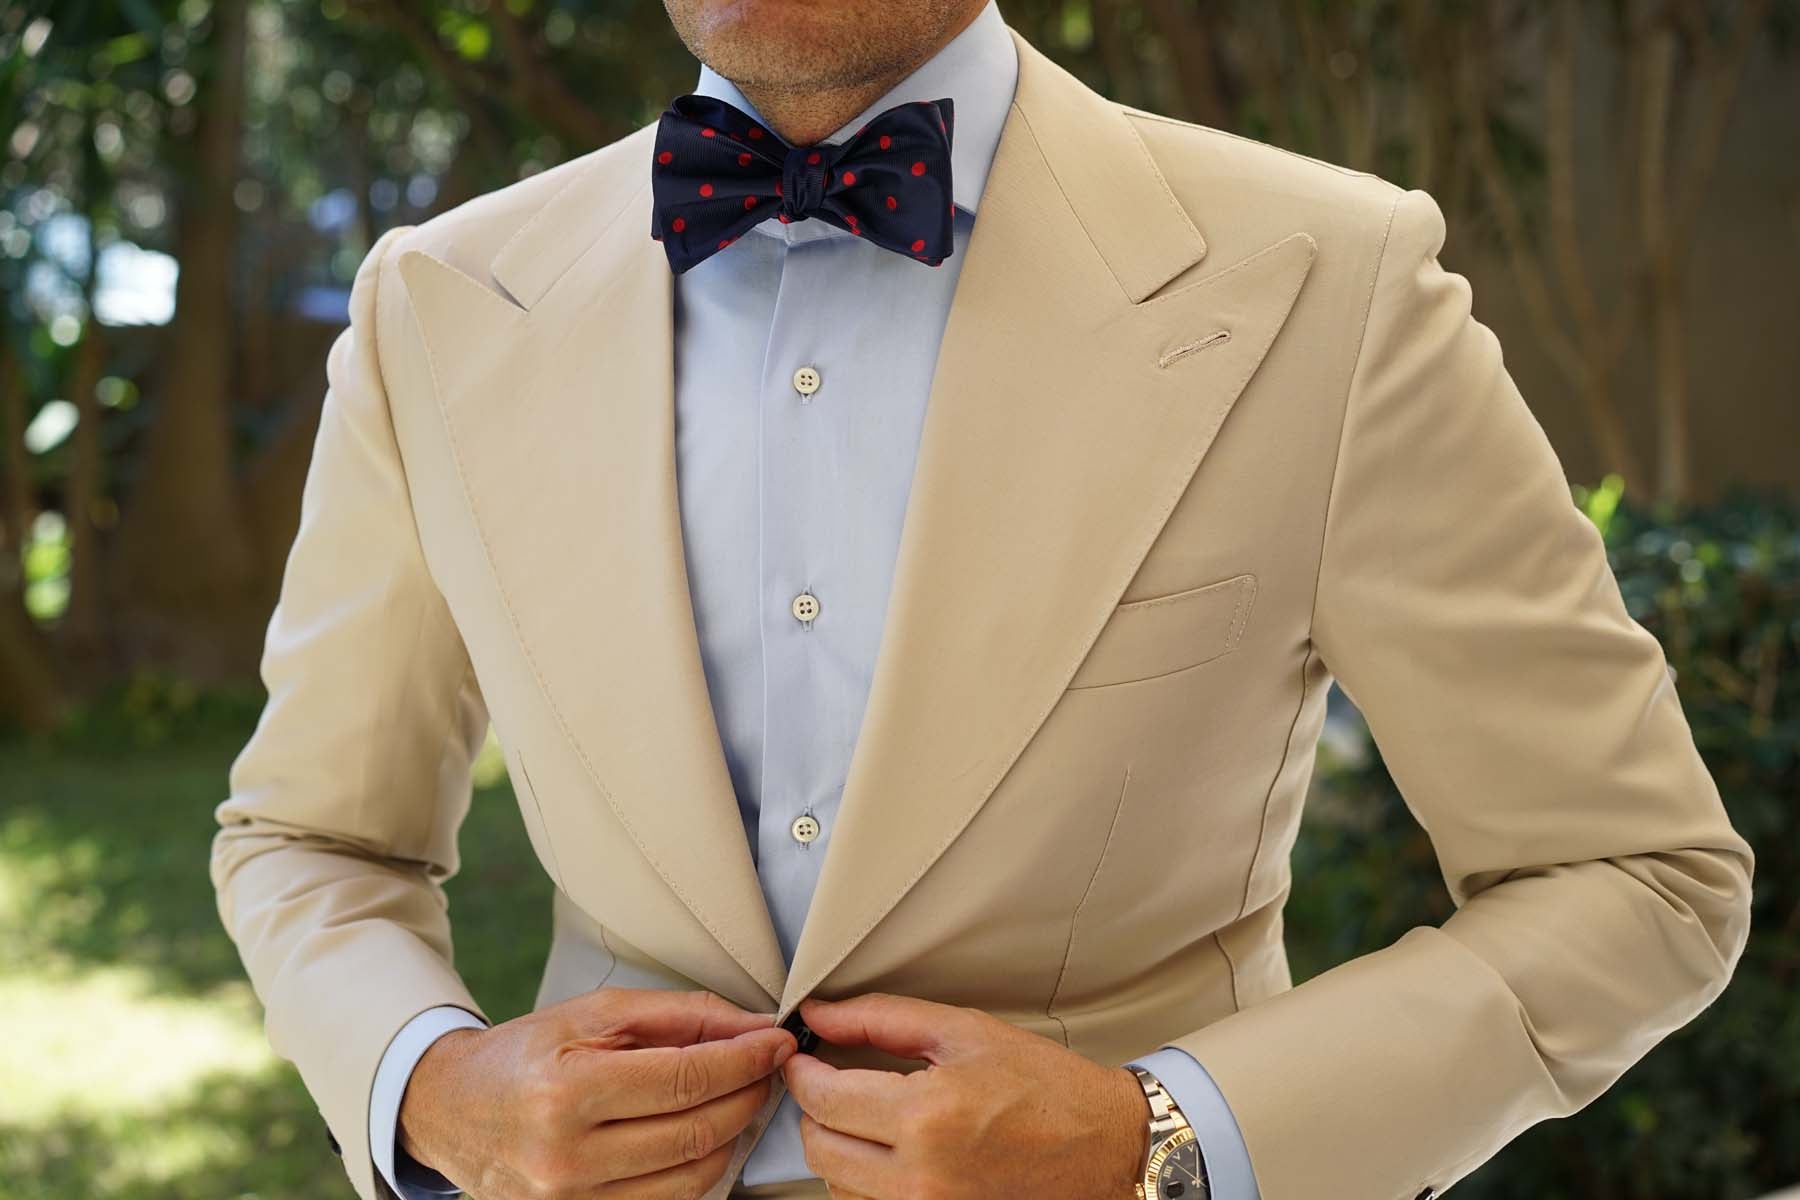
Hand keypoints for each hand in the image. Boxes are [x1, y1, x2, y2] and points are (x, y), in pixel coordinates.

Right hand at [399, 986, 797, 1198]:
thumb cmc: (524, 1055)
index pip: (684, 1079)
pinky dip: (699, 1168)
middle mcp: (567, 1156)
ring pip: (692, 1177)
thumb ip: (677, 1016)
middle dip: (748, 1094)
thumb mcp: (593, 1014)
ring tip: (739, 1097)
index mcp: (566, 1091)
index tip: (776, 1042)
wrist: (451, 1110)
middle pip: (695, 1131)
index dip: (744, 1059)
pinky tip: (705, 1134)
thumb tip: (751, 1026)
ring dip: (733, 1135)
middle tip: (766, 1067)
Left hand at [781, 993, 1149, 1199]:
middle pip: (819, 1148)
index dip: (800, 1071)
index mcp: (927, 1115)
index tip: (801, 1056)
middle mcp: (921, 1175)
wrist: (1104, 1145)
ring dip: (839, 1145)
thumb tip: (819, 1013)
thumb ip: (882, 1018)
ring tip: (868, 1114)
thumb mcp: (964, 1031)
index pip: (823, 1097)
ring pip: (838, 1183)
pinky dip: (866, 1178)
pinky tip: (891, 1148)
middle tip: (830, 1080)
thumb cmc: (1046, 1086)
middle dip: (814, 1109)